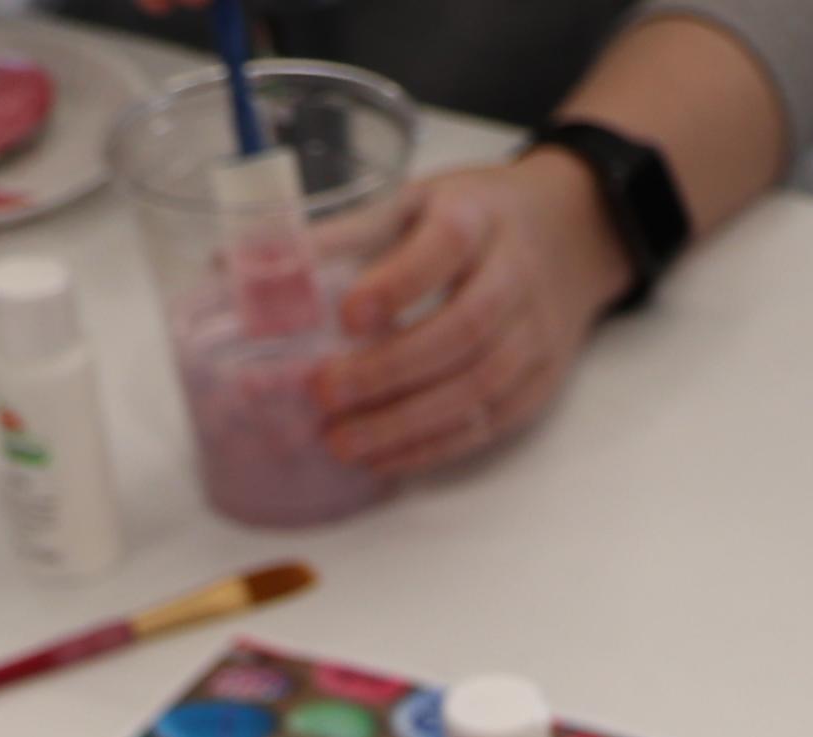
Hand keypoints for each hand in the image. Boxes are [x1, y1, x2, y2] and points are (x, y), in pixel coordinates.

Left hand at [315, 154, 620, 476]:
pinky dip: (433, 447)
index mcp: (478, 216)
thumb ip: (346, 236)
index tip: (348, 315)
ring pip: (478, 386)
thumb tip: (241, 267)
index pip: (445, 248)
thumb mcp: (416, 202)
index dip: (398, 284)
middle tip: (324, 393)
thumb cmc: (476, 219)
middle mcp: (516, 274)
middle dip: (389, 369)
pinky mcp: (540, 381)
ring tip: (342, 441)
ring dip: (406, 422)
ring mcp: (535, 333)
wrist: (571, 234)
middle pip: (463, 329)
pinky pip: (489, 423)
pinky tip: (384, 458)